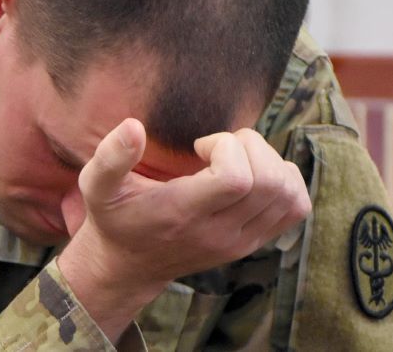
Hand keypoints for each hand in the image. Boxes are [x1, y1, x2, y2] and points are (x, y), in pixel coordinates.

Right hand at [58, 118, 310, 340]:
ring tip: (235, 159)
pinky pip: (294, 208)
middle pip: (270, 182)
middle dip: (250, 147)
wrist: (128, 266)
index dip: (227, 147)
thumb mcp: (97, 186)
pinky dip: (285, 182)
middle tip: (219, 147)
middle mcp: (218, 233)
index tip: (200, 145)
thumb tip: (134, 126)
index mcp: (183, 214)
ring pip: (287, 193)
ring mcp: (240, 242)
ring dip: (269, 161)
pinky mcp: (252, 242)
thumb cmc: (114, 217)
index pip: (237, 179)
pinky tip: (252, 175)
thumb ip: (111, 156)